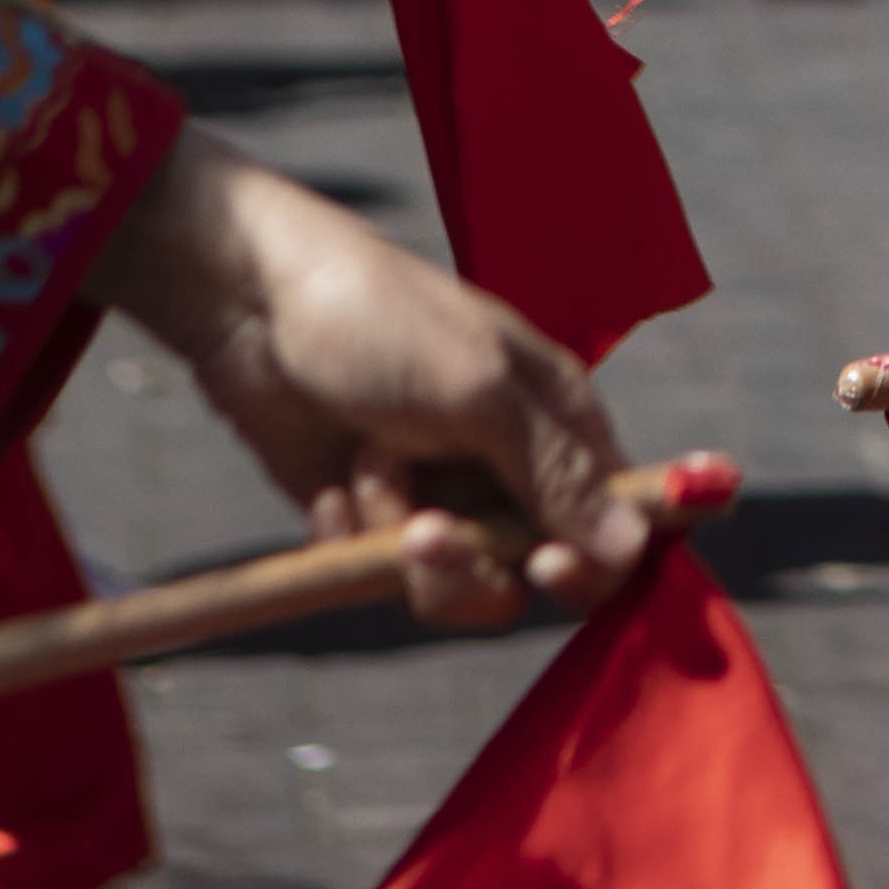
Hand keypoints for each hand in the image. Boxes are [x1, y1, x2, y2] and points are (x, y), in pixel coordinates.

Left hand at [91, 132, 645, 625]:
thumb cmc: (381, 321)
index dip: (600, 560)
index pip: (622, 518)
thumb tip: (637, 550)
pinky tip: (330, 483)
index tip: (546, 566)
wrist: (251, 303)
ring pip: (460, 585)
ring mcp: (443, 493)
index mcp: (560, 421)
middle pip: (535, 572)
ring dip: (406, 541)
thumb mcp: (479, 393)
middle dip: (476, 564)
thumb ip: (556, 478)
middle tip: (428, 532)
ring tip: (367, 470)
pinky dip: (354, 537)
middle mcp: (511, 466)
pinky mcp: (376, 517)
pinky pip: (386, 572)